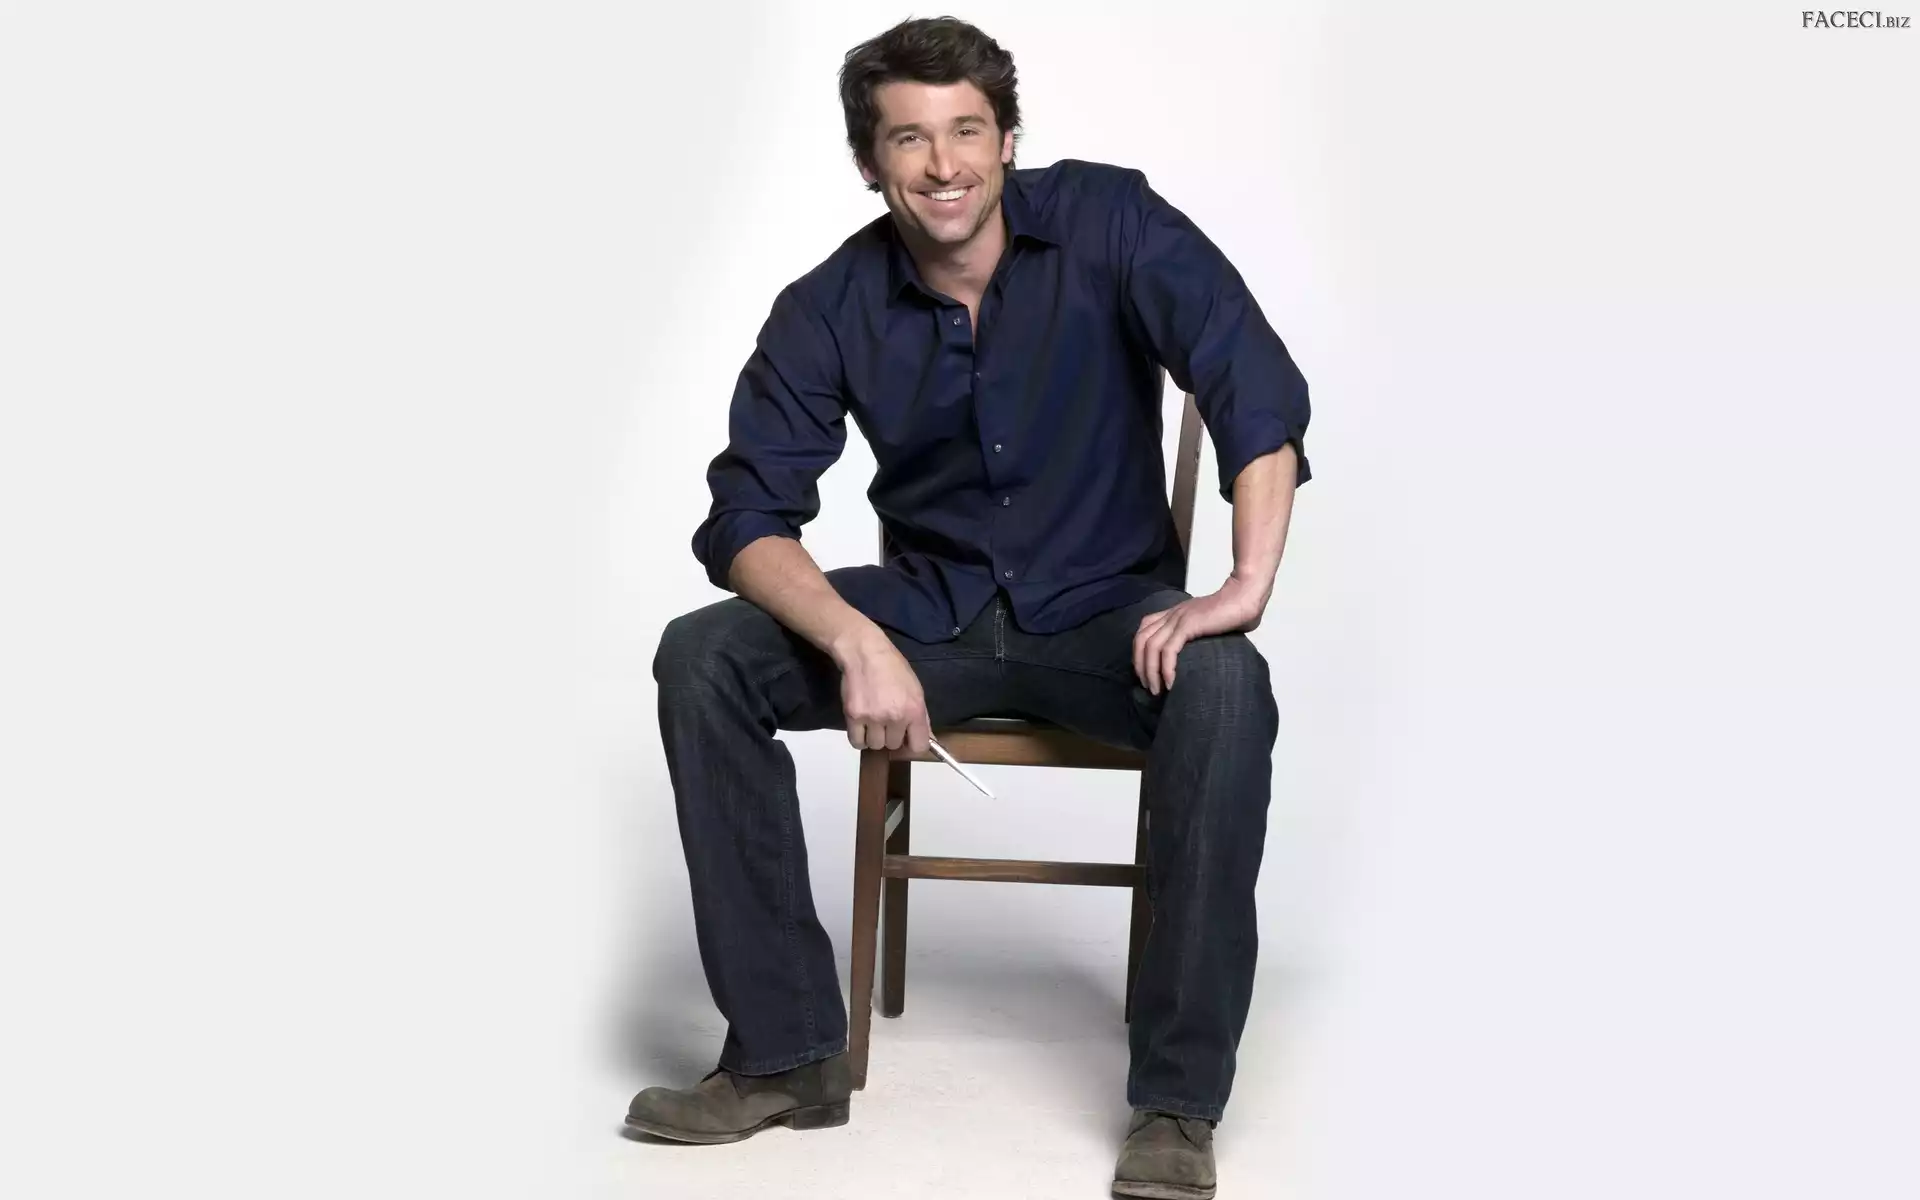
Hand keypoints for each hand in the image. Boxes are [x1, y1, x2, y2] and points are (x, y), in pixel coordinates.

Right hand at [835, 634, 930, 754]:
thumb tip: (928, 739)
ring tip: (872, 721)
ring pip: (875, 745)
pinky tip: (861, 725)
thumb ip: (922, 717)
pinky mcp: (854, 716)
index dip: (912, 745)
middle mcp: (895, 716)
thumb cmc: (893, 668)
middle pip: (894, 746)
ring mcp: (873, 718)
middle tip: (886, 721)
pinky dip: (859, 738)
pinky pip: (857, 742)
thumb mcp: (915, 690)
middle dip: (890, 736)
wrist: (865, 653)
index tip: (906, 740)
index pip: (919, 746)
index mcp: (915, 710)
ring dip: (874, 737)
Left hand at [1132, 577, 1269, 694]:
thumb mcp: (1210, 624)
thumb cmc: (1235, 612)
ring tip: (1156, 690)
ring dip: (1150, 672)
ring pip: (1150, 647)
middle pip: (1140, 639)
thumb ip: (1201, 635)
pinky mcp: (1188, 625)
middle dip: (1140, 666)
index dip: (1139, 652)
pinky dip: (1166, 669)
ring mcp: (1178, 619)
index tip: (1146, 672)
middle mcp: (1172, 615)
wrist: (1245, 596)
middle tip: (1148, 686)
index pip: (1144, 629)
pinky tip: (1170, 683)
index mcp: (1174, 613)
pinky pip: (1168, 650)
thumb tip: (1206, 656)